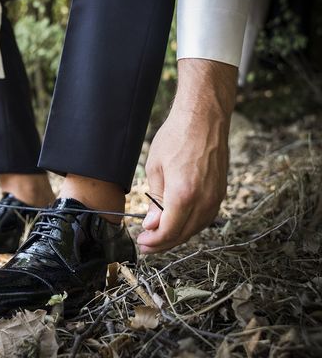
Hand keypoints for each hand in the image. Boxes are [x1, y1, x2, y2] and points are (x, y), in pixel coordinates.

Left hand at [137, 59, 236, 252]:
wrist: (204, 118)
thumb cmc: (176, 137)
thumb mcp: (155, 169)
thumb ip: (155, 201)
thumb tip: (153, 225)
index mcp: (184, 194)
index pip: (169, 231)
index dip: (154, 242)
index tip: (142, 242)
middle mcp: (204, 200)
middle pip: (183, 235)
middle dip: (163, 243)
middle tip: (147, 244)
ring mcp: (216, 197)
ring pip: (196, 229)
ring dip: (177, 236)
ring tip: (158, 236)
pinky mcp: (221, 192)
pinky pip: (205, 217)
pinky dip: (189, 225)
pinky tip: (176, 223)